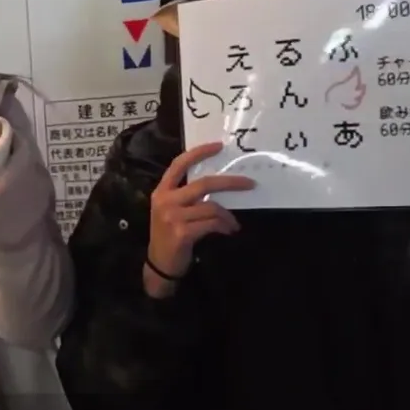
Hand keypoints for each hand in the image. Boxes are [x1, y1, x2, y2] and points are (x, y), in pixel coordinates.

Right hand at [145, 142, 253, 296]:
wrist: (160, 264)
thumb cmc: (169, 235)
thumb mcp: (171, 211)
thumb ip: (186, 197)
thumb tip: (219, 185)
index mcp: (162, 191)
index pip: (179, 165)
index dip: (199, 152)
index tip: (219, 146)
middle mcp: (165, 200)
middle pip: (203, 184)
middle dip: (230, 182)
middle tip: (250, 183)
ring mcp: (173, 216)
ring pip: (211, 207)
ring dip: (228, 216)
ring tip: (234, 223)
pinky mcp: (182, 232)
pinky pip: (212, 223)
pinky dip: (224, 226)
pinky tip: (228, 231)